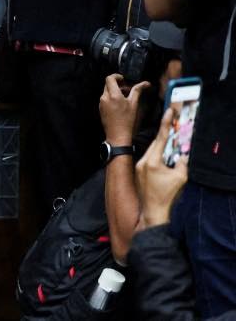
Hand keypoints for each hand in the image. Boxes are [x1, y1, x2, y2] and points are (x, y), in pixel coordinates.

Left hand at [99, 74, 148, 145]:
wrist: (118, 135)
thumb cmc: (127, 120)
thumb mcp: (134, 104)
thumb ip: (137, 91)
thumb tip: (146, 83)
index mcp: (113, 95)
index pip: (109, 78)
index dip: (116, 76)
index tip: (123, 79)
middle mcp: (104, 97)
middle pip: (108, 84)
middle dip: (117, 84)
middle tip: (126, 89)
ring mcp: (101, 103)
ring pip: (106, 91)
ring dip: (114, 91)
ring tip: (124, 97)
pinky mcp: (100, 108)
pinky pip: (105, 99)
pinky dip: (111, 97)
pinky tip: (119, 104)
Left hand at [136, 108, 188, 229]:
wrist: (153, 211)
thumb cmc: (167, 195)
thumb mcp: (180, 178)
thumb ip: (183, 163)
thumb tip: (184, 153)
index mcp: (152, 161)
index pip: (160, 138)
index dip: (166, 124)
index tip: (169, 111)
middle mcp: (143, 162)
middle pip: (155, 144)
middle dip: (164, 136)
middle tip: (172, 125)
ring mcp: (139, 167)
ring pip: (151, 151)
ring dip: (161, 147)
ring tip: (170, 143)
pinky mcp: (139, 172)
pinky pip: (148, 159)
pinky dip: (156, 156)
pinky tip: (163, 158)